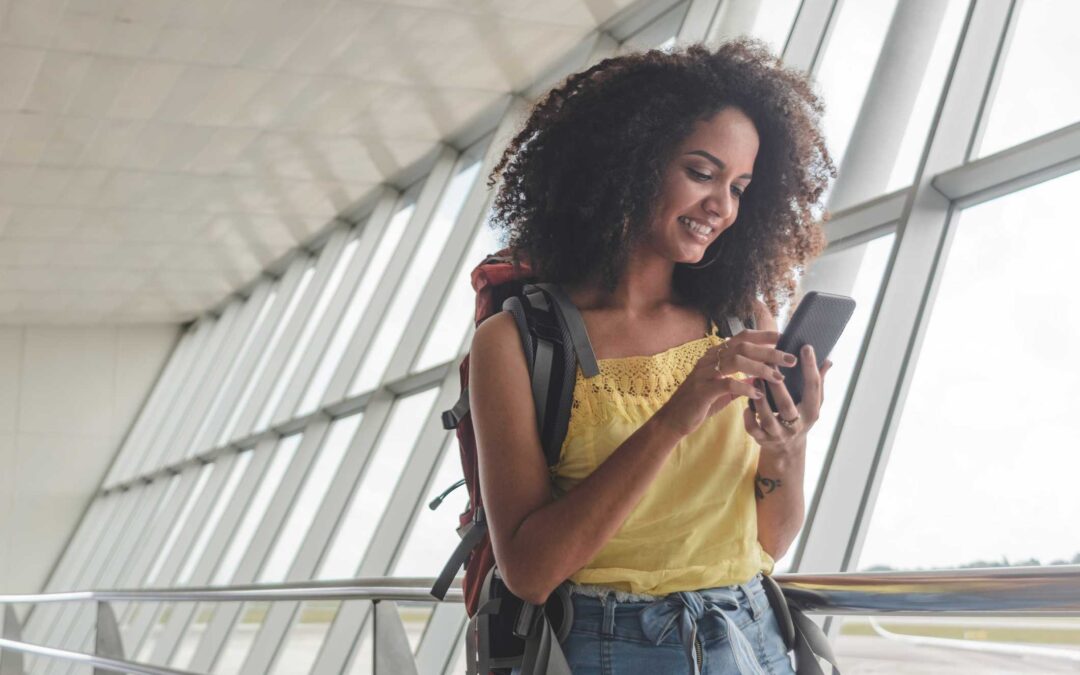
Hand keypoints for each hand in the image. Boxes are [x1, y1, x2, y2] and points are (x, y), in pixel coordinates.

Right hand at [657, 329, 797, 437]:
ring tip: (778, 377)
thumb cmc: (699, 404)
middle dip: (769, 352)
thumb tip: (759, 379)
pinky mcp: (702, 390)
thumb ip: (739, 382)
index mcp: (714, 356)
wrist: (673, 420)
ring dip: (760, 368)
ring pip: (736, 361)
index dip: (763, 336)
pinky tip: (757, 394)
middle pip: (743, 346)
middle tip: (790, 359)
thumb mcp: (722, 391)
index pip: (742, 337)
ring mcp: (704, 373)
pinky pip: (727, 384)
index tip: (784, 339)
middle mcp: (709, 359)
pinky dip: (745, 388)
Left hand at [743, 344, 832, 452]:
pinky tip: (746, 404)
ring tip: (755, 379)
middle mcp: (796, 425)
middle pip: (786, 405)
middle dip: (777, 386)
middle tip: (769, 363)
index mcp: (811, 412)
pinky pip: (753, 429)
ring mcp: (779, 434)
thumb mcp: (812, 403)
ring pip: (767, 418)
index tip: (806, 347)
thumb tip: (828, 360)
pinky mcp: (763, 440)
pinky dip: (748, 417)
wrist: (788, 449)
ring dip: (759, 399)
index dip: (811, 367)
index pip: (814, 387)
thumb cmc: (800, 417)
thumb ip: (818, 382)